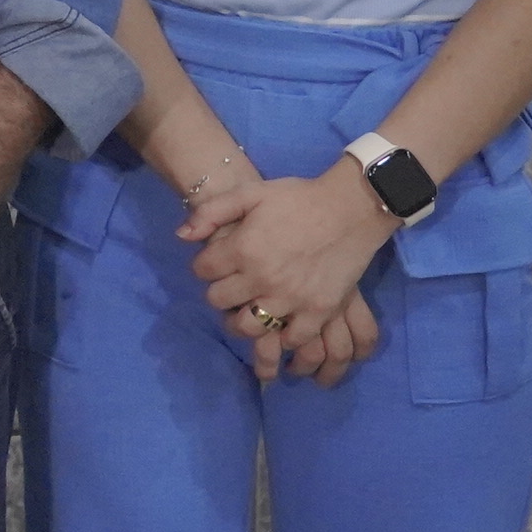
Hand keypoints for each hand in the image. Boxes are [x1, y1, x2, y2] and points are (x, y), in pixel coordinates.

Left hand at [185, 161, 395, 382]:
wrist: (351, 208)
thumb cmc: (298, 198)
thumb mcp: (250, 193)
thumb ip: (211, 212)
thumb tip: (181, 236)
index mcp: (242, 249)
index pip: (202, 271)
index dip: (204, 267)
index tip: (214, 265)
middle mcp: (262, 278)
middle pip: (219, 301)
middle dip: (218, 294)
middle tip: (229, 288)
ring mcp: (291, 298)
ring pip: (249, 328)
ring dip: (242, 322)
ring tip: (247, 312)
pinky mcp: (319, 311)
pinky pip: (291, 338)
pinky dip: (281, 336)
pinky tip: (279, 325)